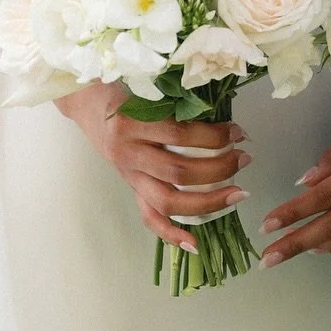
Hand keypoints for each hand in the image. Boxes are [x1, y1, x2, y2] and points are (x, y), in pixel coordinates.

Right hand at [54, 82, 249, 252]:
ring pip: (168, 200)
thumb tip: (223, 113)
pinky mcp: (130, 188)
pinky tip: (195, 243)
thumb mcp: (147, 86)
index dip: (214, 137)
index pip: (180, 135)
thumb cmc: (121, 87)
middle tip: (245, 159)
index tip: (238, 133)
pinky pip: (149, 217)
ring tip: (237, 193)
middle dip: (219, 169)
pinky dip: (172, 233)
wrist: (86, 103)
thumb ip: (177, 100)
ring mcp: (128, 175)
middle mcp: (128, 153)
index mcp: (132, 122)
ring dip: (207, 201)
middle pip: (178, 172)